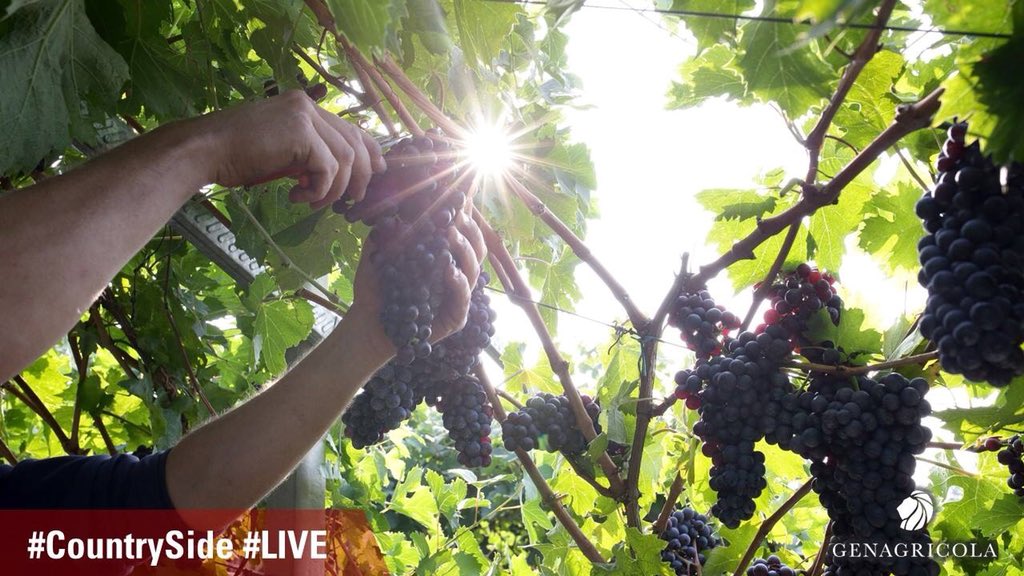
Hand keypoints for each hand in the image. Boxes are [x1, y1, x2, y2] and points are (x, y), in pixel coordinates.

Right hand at [195, 91, 385, 208]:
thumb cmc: (236, 155)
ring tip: (315, 203)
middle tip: (354, 199)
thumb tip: (338, 174)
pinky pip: (329, 168)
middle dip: (362, 175)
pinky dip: (320, 189)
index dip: (370, 150)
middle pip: (355, 142)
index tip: (377, 171)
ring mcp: (304, 117)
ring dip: (335, 189)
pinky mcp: (301, 134)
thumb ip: (309, 156)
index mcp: (303, 106)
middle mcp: (307, 106)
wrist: (205, 150)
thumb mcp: (281, 153)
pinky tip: (298, 197)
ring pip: (346, 159)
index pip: (349, 127)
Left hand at [346, 209, 486, 362]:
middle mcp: (456, 273)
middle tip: (456, 214)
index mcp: (444, 255)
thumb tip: (399, 200)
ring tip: (450, 235)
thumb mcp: (379, 251)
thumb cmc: (377, 286)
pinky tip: (449, 270)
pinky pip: (463, 300)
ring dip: (465, 250)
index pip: (462, 230)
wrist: (366, 322)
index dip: (465, 212)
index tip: (461, 193)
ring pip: (474, 269)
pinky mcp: (454, 318)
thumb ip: (389, 227)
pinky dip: (459, 283)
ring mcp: (458, 296)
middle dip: (469, 228)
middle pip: (477, 247)